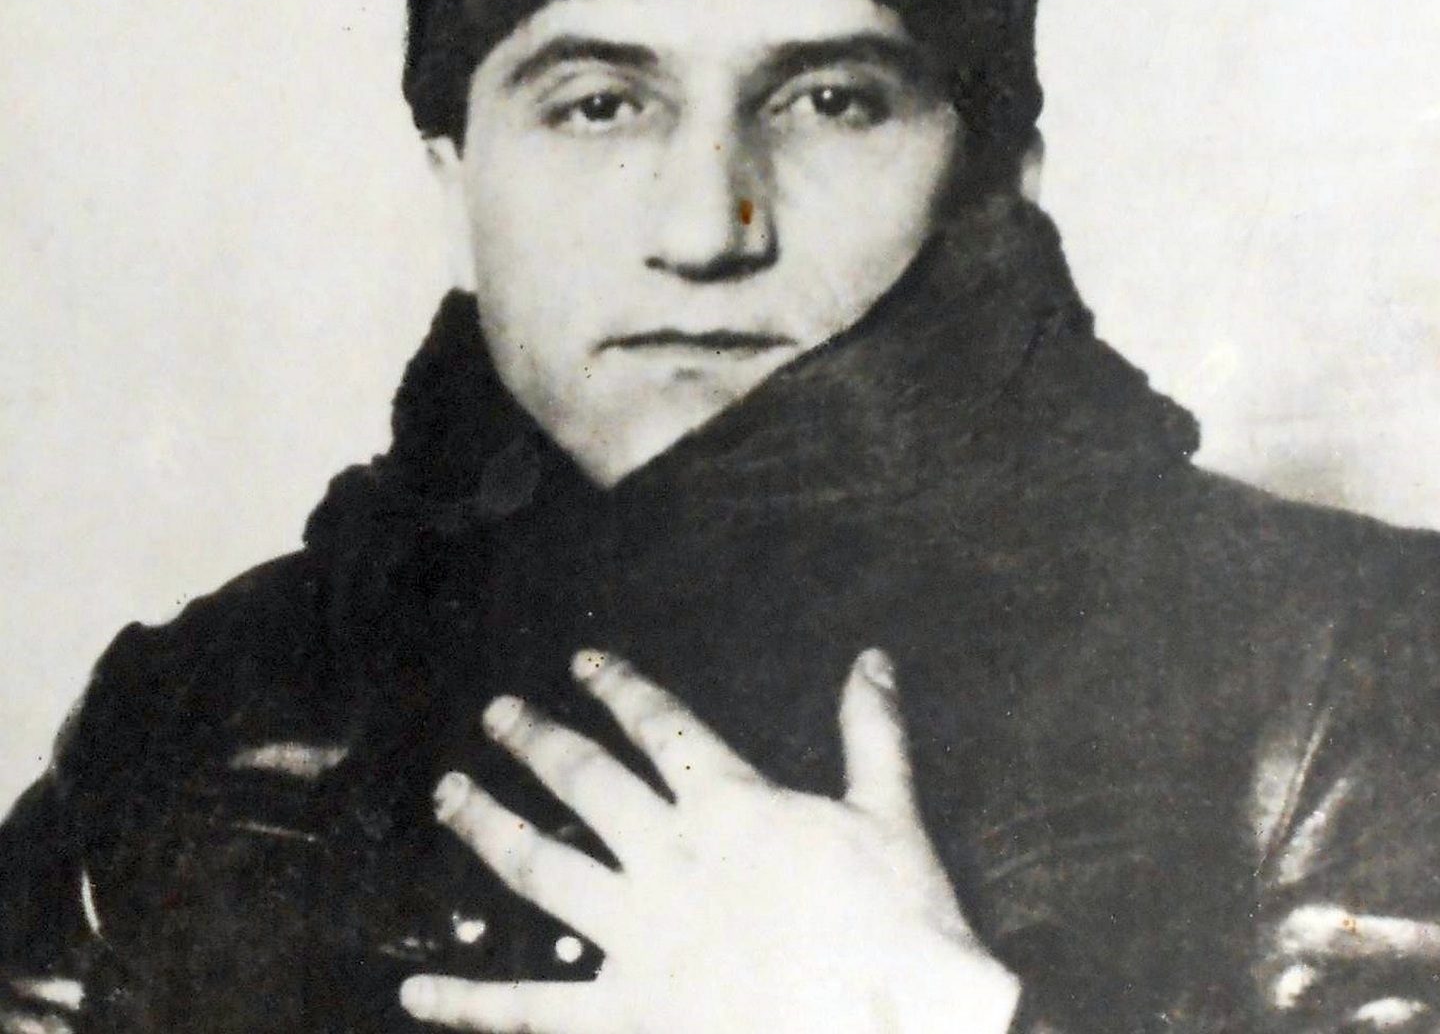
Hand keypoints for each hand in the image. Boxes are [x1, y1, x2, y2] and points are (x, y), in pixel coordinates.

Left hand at [400, 649, 1019, 1033]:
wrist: (889, 1023)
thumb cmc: (899, 926)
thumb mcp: (891, 817)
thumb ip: (873, 736)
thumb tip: (871, 659)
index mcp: (729, 805)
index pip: (663, 726)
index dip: (622, 689)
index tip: (583, 662)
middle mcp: (667, 857)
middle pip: (585, 782)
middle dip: (538, 740)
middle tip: (496, 713)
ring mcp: (636, 935)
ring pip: (541, 867)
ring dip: (489, 827)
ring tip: (446, 794)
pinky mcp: (624, 1014)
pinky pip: (532, 1008)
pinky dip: (470, 1003)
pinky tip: (414, 994)